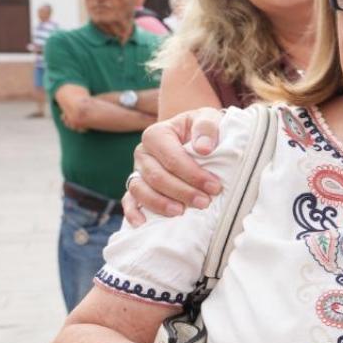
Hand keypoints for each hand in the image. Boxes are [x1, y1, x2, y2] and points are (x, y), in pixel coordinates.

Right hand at [122, 107, 226, 224]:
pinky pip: (128, 200)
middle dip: (182, 192)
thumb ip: (206, 127)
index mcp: (157, 134)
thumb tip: (204, 148)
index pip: (172, 158)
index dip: (193, 174)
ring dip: (160, 204)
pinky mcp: (136, 186)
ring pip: (141, 190)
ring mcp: (137, 171)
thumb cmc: (201, 130)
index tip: (214, 187)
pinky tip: (142, 224)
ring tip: (181, 212)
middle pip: (157, 177)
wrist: (192, 136)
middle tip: (205, 202)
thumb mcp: (207, 119)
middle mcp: (142, 153)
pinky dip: (132, 213)